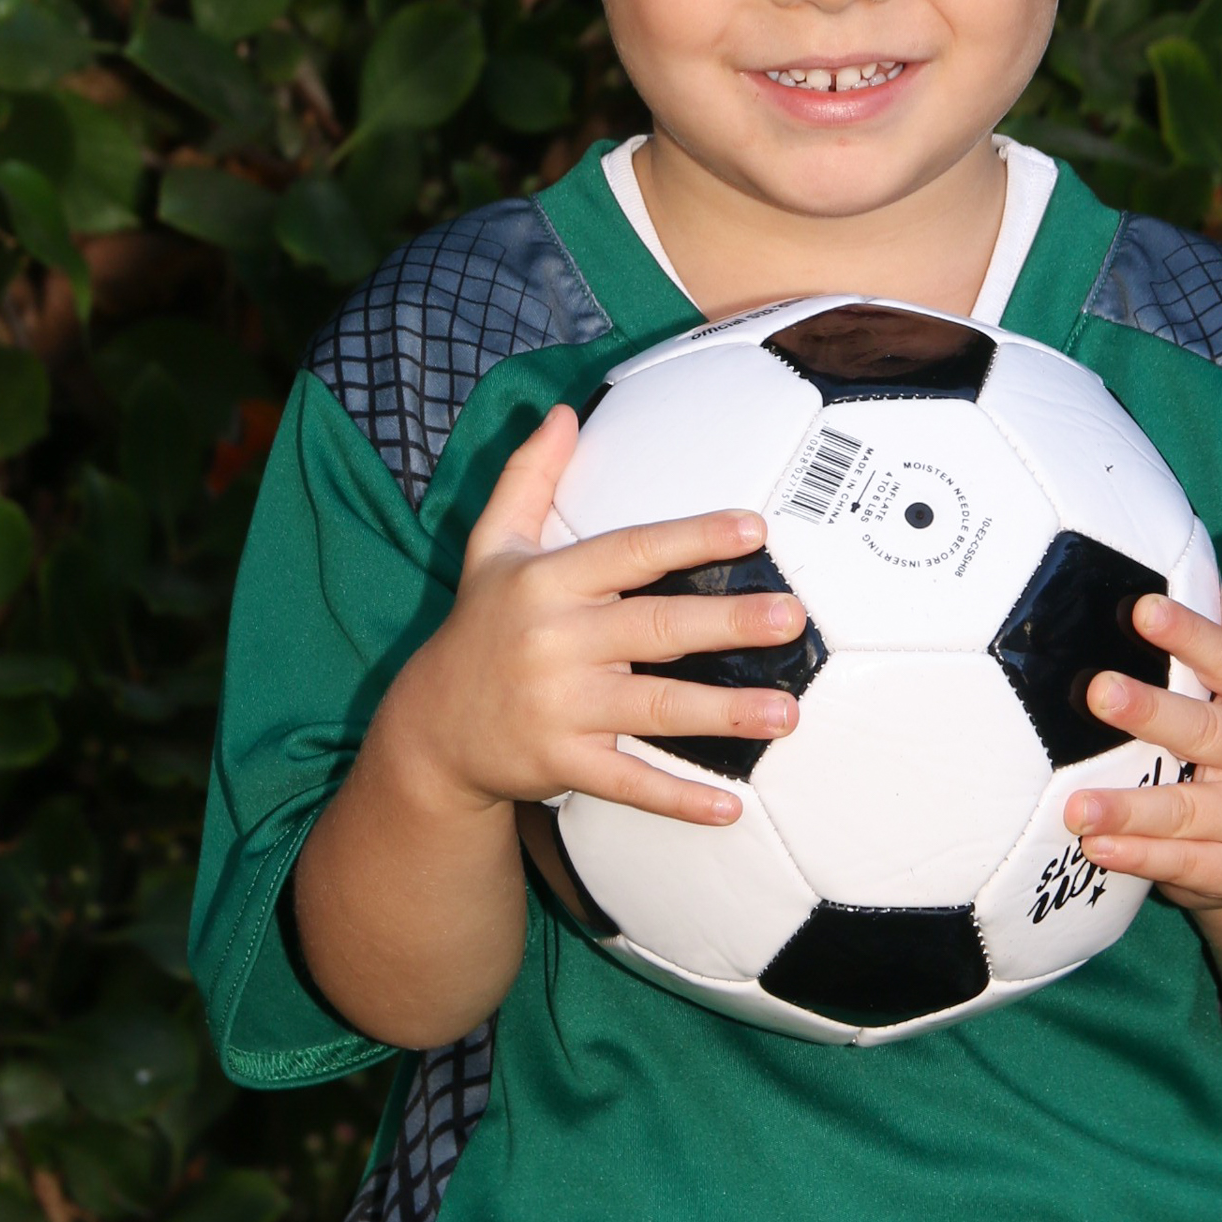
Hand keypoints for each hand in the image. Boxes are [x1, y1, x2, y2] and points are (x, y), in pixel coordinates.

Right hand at [382, 404, 807, 827]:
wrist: (429, 729)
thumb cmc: (480, 627)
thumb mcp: (490, 547)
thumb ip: (528, 479)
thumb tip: (563, 414)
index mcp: (547, 581)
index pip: (630, 550)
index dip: (692, 537)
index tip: (754, 528)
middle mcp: (555, 641)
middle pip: (655, 628)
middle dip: (727, 624)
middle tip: (792, 619)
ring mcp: (560, 707)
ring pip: (654, 709)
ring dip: (725, 714)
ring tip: (787, 714)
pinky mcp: (562, 763)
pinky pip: (629, 782)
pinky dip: (679, 799)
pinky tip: (731, 808)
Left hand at [1063, 534, 1221, 914]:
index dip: (1191, 636)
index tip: (1144, 610)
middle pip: (1209, 733)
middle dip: (1154, 713)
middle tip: (1099, 691)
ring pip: (1189, 810)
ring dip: (1131, 807)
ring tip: (1074, 805)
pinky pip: (1183, 865)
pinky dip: (1139, 858)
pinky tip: (1096, 848)